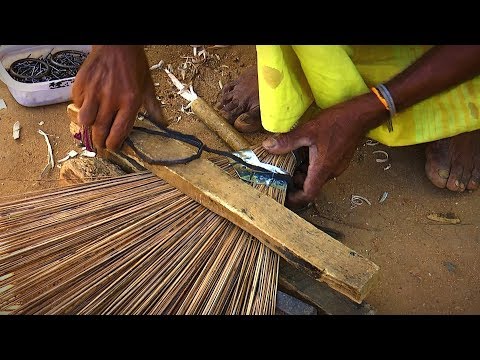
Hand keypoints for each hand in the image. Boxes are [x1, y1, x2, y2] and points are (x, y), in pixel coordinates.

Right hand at [72, 45, 165, 150]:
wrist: (117, 44)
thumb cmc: (133, 64)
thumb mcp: (148, 86)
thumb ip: (153, 107)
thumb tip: (163, 123)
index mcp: (130, 101)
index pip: (119, 132)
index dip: (114, 144)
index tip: (113, 148)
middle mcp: (111, 99)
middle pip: (100, 130)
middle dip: (100, 142)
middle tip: (101, 144)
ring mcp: (94, 92)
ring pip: (85, 120)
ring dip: (88, 128)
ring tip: (93, 129)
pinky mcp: (81, 84)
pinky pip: (77, 104)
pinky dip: (81, 108)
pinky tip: (88, 106)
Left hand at [262, 93, 385, 208]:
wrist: (360, 115)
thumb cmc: (337, 122)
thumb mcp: (308, 130)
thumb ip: (288, 141)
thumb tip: (268, 146)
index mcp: (322, 169)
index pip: (308, 195)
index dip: (295, 199)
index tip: (283, 196)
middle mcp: (330, 172)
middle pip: (310, 187)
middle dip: (295, 183)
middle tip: (280, 174)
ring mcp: (336, 166)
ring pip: (316, 177)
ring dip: (302, 173)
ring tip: (289, 162)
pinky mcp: (338, 160)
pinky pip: (322, 169)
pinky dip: (310, 166)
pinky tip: (302, 153)